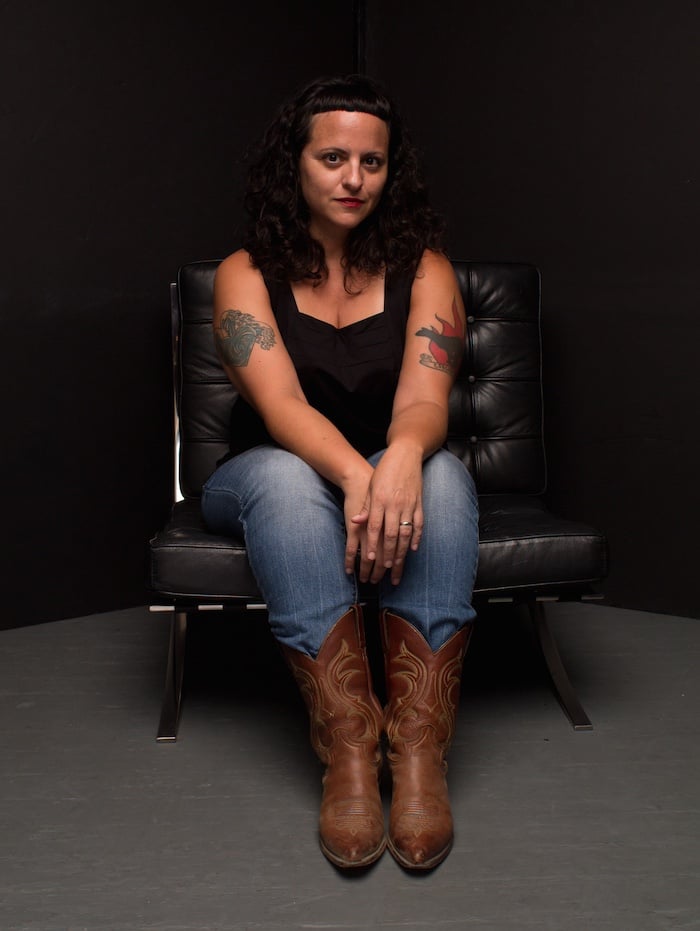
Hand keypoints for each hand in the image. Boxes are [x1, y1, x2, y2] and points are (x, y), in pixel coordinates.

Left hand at [350, 444, 423, 584]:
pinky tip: (414, 549)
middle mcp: (394, 503)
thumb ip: (365, 507)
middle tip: (385, 570)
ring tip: (398, 565)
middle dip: (388, 554)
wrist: (405, 454)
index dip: (372, 543)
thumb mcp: (370, 487)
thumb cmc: (384, 471)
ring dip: (402, 551)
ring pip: (406, 532)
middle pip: (391, 534)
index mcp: (379, 500)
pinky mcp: (419, 503)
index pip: (375, 526)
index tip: (369, 558)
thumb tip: (354, 523)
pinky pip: (420, 523)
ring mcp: (409, 504)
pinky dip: (417, 537)